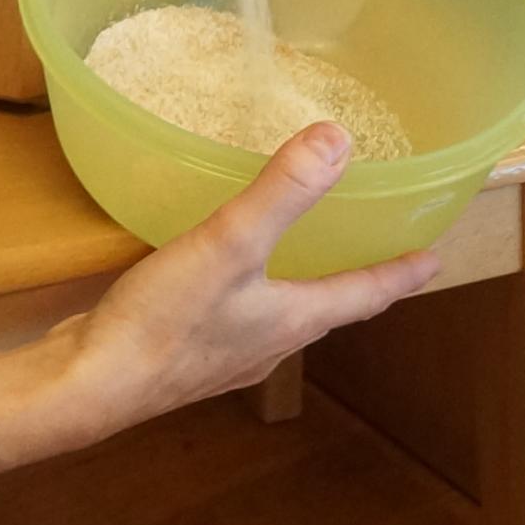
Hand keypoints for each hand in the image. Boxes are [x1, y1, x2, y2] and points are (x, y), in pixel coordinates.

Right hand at [74, 124, 442, 419]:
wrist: (88, 386)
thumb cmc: (164, 323)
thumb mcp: (229, 245)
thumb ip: (282, 193)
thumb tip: (339, 139)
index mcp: (294, 319)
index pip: (366, 294)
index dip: (401, 273)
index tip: (435, 260)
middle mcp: (270, 344)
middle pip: (327, 309)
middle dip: (351, 280)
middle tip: (371, 251)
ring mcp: (226, 355)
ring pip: (280, 318)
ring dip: (299, 289)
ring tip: (301, 257)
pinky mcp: (184, 355)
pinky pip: (234, 319)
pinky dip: (246, 294)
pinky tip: (217, 277)